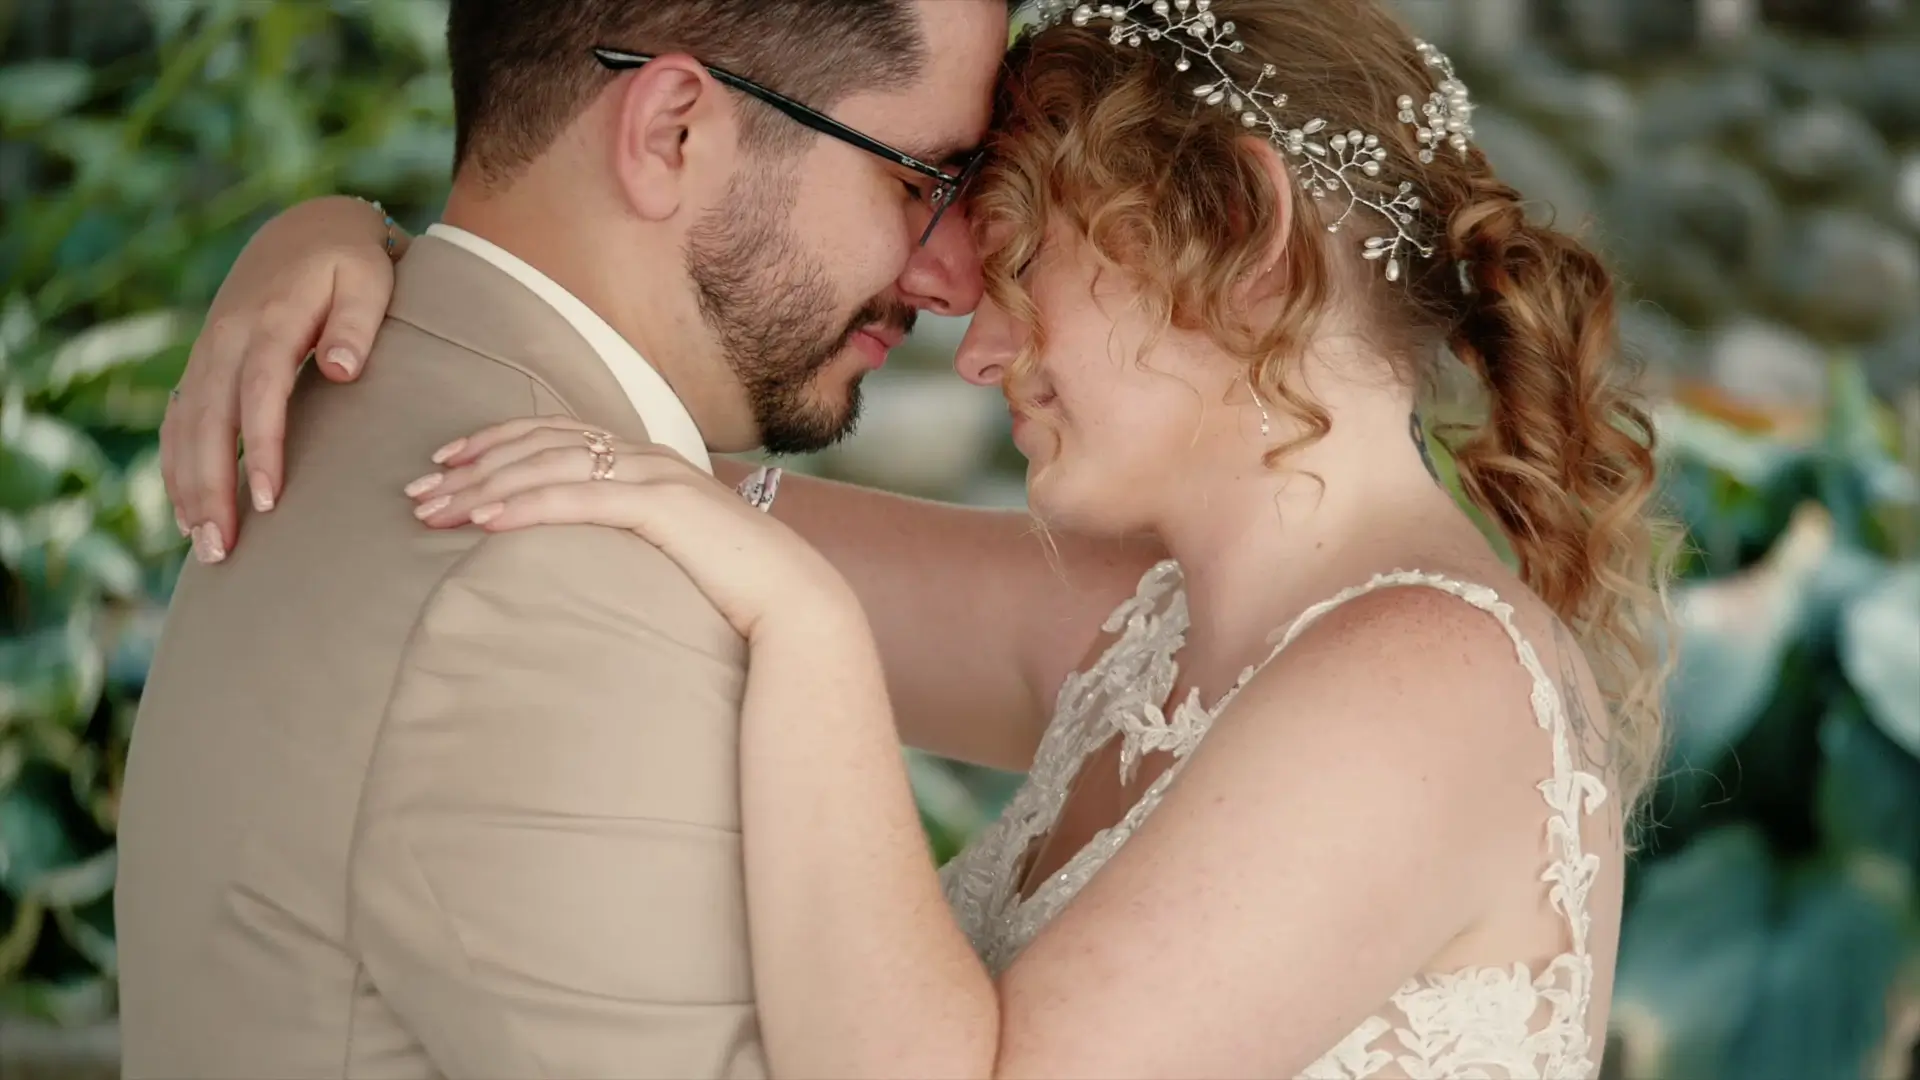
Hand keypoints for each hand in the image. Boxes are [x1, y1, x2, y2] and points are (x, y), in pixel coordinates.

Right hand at [162, 197, 397, 561]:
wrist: (308, 228)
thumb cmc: (352, 263)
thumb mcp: (370, 280)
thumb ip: (359, 323)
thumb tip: (346, 370)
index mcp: (270, 319)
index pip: (259, 392)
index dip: (259, 446)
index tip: (267, 499)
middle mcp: (225, 338)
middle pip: (207, 420)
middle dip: (209, 486)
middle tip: (221, 547)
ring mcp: (208, 351)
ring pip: (184, 426)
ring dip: (187, 486)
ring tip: (203, 547)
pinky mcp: (205, 364)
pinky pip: (179, 421)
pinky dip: (177, 466)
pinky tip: (187, 512)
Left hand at [409, 416, 857, 638]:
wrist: (796, 601)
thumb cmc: (736, 589)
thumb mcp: (673, 554)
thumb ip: (632, 540)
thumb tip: (586, 558)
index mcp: (649, 462)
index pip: (557, 434)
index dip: (495, 441)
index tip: (444, 461)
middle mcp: (649, 457)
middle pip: (542, 444)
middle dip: (471, 463)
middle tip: (415, 488)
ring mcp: (657, 478)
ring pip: (550, 466)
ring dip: (483, 484)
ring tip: (433, 507)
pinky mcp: (662, 509)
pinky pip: (579, 499)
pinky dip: (526, 504)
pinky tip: (484, 519)